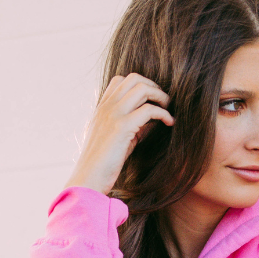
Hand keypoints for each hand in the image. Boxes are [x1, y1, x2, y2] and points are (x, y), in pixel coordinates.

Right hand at [67, 73, 174, 196]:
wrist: (89, 179)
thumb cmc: (103, 163)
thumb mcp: (116, 138)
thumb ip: (130, 124)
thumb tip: (154, 116)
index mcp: (102, 108)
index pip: (120, 80)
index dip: (140, 85)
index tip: (152, 100)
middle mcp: (106, 107)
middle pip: (134, 78)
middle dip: (154, 86)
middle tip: (164, 102)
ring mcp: (113, 115)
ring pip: (142, 88)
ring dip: (161, 96)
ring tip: (168, 110)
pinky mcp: (122, 127)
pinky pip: (149, 109)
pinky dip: (164, 114)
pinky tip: (170, 123)